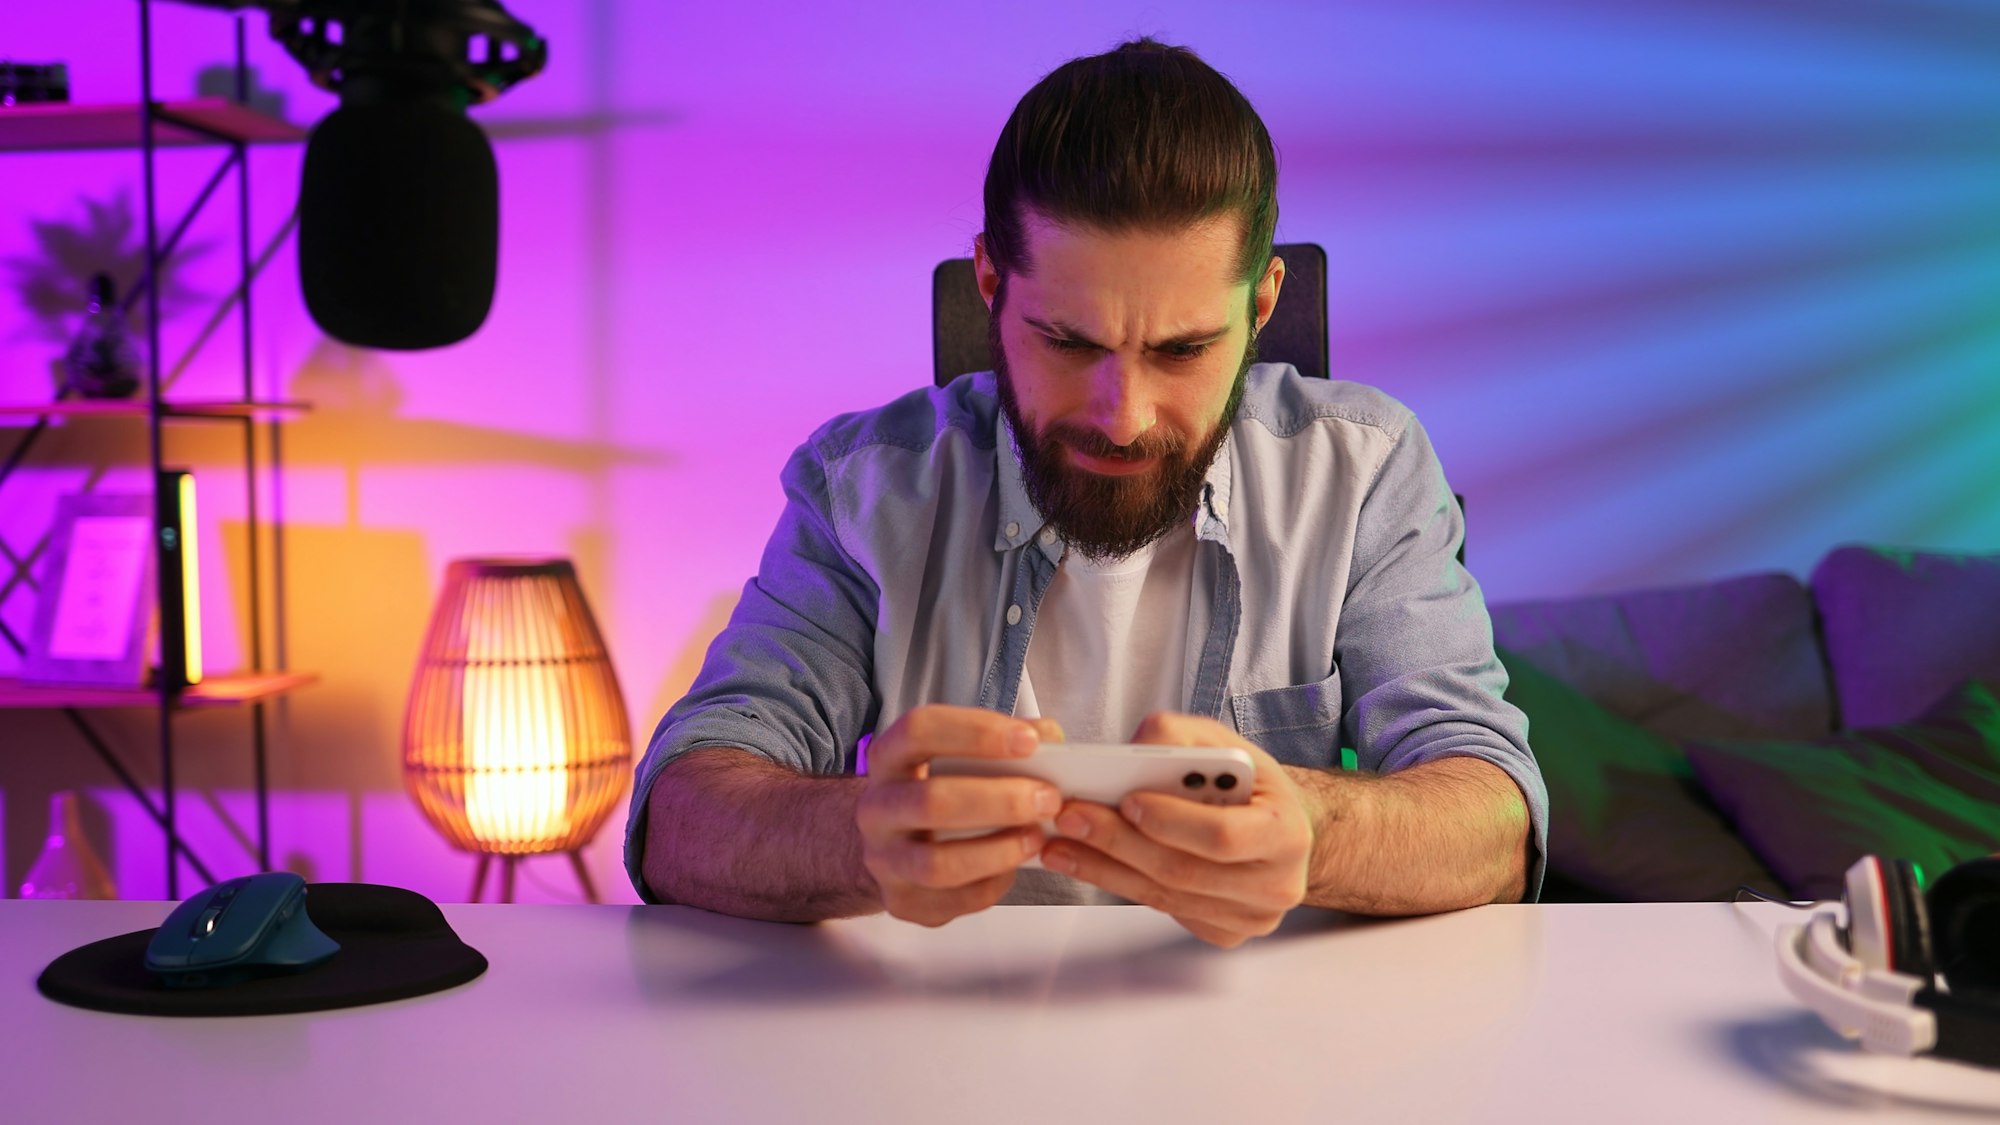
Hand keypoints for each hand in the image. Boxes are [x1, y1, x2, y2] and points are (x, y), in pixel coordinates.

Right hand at [854, 705, 1064, 926]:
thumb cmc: (939, 789)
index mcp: (889, 758)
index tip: (1029, 742)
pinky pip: (952, 900)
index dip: (975, 732)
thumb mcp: (959, 756)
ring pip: (937, 863)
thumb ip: (1003, 742)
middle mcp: (876, 808)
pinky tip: (1013, 866)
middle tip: (1048, 799)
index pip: (920, 730)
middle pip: (931, 801)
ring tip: (1036, 838)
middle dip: (999, 800)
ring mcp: (883, 859)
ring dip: (997, 851)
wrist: (892, 842)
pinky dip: (992, 884)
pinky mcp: (901, 900)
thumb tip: (1050, 738)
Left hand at [1039, 712, 1311, 946]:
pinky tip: (1090, 863)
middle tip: (1072, 818)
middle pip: (1184, 872)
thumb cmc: (1247, 783)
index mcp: (1285, 830)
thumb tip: (1137, 748)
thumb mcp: (1223, 744)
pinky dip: (1121, 885)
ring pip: (1166, 897)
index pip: (1222, 836)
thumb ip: (1182, 737)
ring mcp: (1252, 917)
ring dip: (1106, 870)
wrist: (1277, 826)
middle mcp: (1277, 883)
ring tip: (1062, 844)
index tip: (1126, 800)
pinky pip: (1166, 912)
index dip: (1171, 821)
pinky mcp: (1227, 933)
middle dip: (1120, 843)